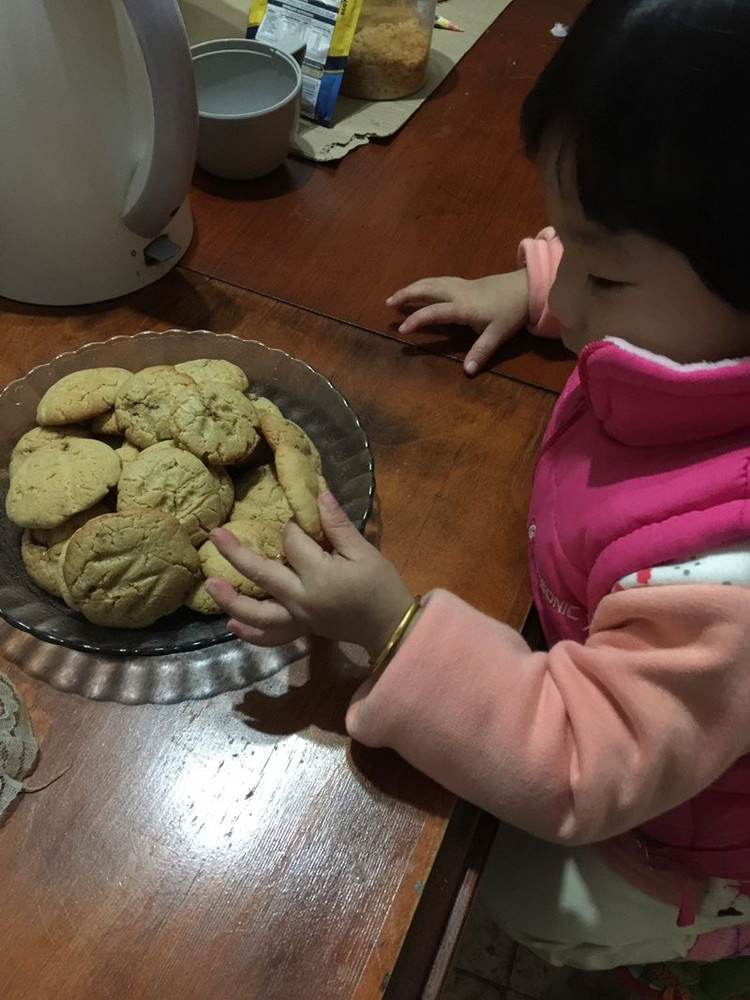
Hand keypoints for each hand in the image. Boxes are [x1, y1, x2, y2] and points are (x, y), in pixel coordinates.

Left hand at [205, 491, 414, 657]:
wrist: (390, 625)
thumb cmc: (381, 586)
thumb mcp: (365, 551)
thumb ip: (338, 525)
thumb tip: (319, 495)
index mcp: (318, 575)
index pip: (293, 543)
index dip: (294, 527)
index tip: (302, 519)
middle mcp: (301, 599)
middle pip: (262, 574)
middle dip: (236, 554)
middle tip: (214, 536)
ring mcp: (298, 617)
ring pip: (258, 613)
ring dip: (231, 600)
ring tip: (210, 585)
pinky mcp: (300, 628)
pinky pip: (270, 636)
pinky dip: (250, 633)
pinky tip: (232, 625)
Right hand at [386, 270, 528, 375]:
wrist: (527, 287)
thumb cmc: (511, 311)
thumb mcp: (498, 334)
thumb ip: (481, 351)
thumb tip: (467, 370)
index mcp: (462, 306)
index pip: (434, 312)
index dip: (416, 320)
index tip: (401, 329)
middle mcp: (457, 292)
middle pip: (426, 289)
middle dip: (406, 295)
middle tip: (388, 302)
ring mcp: (460, 285)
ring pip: (431, 282)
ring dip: (413, 287)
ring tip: (398, 296)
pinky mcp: (465, 283)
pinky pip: (438, 280)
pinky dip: (424, 284)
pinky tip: (421, 289)